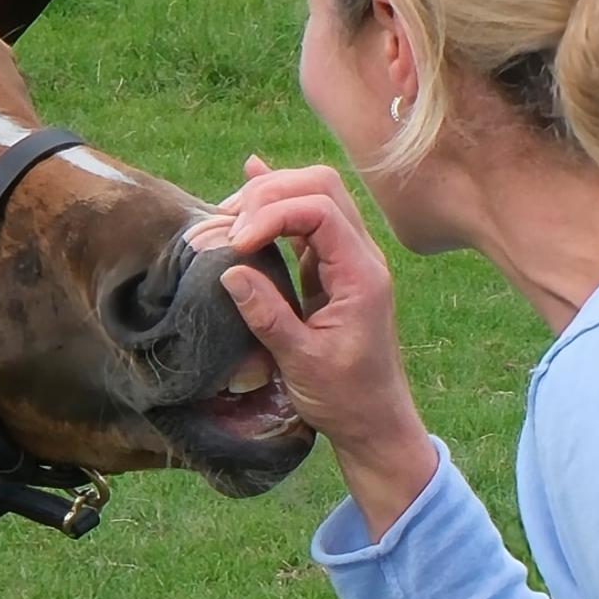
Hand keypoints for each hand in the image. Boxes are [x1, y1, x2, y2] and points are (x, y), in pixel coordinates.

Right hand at [195, 158, 434, 529]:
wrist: (373, 420)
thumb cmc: (343, 397)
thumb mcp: (302, 362)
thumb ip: (268, 315)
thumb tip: (230, 271)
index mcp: (362, 274)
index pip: (320, 211)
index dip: (272, 214)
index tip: (235, 245)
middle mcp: (361, 256)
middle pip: (320, 187)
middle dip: (269, 193)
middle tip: (225, 224)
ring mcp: (347, 258)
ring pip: (314, 196)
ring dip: (269, 197)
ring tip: (225, 219)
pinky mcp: (331, 268)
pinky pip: (307, 220)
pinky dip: (277, 204)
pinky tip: (250, 178)